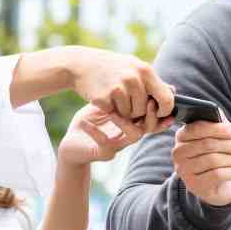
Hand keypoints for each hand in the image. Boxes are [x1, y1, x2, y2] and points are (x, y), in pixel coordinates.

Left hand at [58, 103, 172, 166]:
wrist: (72, 141)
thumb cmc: (90, 119)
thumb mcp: (106, 104)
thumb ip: (123, 94)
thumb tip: (139, 77)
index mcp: (132, 124)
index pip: (153, 118)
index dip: (159, 110)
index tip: (156, 99)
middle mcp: (129, 136)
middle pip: (148, 127)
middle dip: (150, 115)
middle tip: (146, 101)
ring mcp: (118, 145)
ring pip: (134, 136)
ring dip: (126, 122)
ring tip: (113, 111)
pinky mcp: (103, 153)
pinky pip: (105, 144)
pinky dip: (96, 132)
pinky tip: (86, 123)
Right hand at [69, 48, 174, 121]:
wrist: (80, 64)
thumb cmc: (112, 67)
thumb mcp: (133, 67)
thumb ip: (153, 81)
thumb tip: (173, 92)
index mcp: (145, 70)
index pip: (166, 99)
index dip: (165, 110)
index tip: (160, 113)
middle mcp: (134, 78)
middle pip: (146, 110)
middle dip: (138, 111)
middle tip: (127, 100)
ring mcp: (118, 88)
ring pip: (131, 115)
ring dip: (124, 112)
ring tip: (115, 96)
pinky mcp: (104, 98)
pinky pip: (116, 115)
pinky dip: (112, 111)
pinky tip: (105, 97)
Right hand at [172, 119, 230, 205]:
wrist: (222, 184)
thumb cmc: (221, 155)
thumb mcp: (221, 136)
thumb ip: (217, 120)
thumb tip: (215, 111)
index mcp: (182, 136)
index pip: (197, 128)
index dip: (219, 128)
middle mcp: (178, 153)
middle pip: (208, 144)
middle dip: (229, 145)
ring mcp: (184, 171)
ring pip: (213, 160)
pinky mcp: (194, 186)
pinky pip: (217, 175)